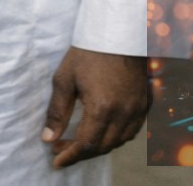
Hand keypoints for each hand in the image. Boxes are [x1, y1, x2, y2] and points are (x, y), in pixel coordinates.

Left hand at [42, 46, 148, 168]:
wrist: (118, 33)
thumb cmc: (87, 52)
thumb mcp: (64, 79)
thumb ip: (57, 112)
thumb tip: (47, 138)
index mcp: (102, 107)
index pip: (86, 144)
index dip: (70, 156)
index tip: (55, 160)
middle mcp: (124, 113)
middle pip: (102, 146)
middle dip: (80, 152)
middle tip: (60, 148)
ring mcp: (137, 109)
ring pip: (118, 141)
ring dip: (98, 146)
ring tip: (76, 142)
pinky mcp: (144, 103)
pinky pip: (131, 131)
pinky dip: (115, 137)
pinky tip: (101, 132)